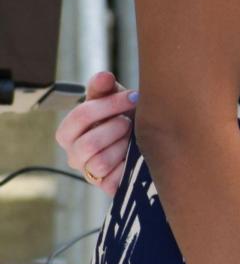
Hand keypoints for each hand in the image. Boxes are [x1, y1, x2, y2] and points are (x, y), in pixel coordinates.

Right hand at [53, 71, 137, 196]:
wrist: (147, 139)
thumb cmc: (124, 116)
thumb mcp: (114, 98)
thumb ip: (104, 88)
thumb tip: (103, 76)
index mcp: (69, 132)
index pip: (80, 117)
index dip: (109, 105)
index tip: (134, 96)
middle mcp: (74, 155)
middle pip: (88, 144)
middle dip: (117, 128)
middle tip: (131, 122)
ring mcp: (89, 173)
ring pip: (98, 164)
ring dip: (122, 147)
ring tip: (132, 138)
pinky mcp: (106, 186)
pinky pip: (113, 180)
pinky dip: (128, 165)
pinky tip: (136, 155)